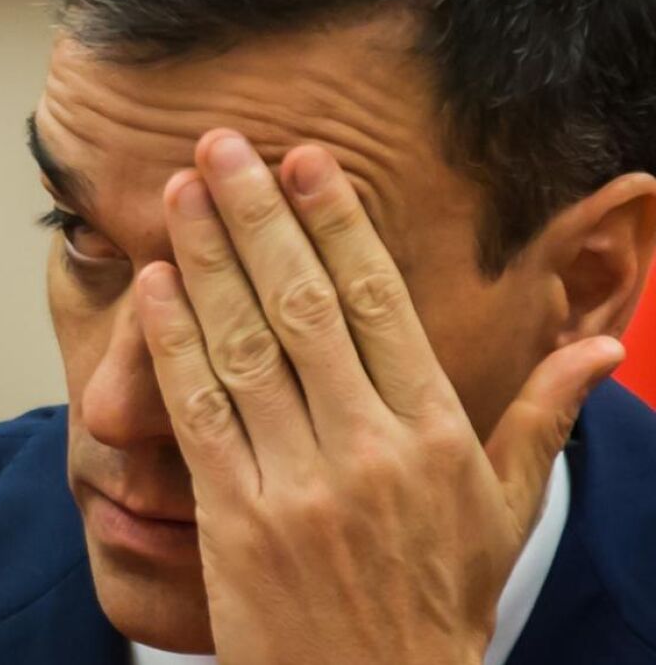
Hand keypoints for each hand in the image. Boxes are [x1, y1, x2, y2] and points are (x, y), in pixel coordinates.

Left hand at [134, 130, 623, 664]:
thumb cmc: (436, 605)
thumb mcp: (504, 516)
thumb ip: (542, 423)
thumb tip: (599, 350)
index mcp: (436, 434)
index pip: (381, 302)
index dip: (337, 223)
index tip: (306, 162)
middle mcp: (367, 447)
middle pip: (304, 304)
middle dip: (258, 217)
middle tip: (223, 148)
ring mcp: (297, 482)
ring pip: (245, 345)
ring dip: (207, 261)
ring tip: (181, 195)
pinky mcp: (236, 519)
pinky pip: (200, 414)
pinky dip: (173, 344)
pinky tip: (154, 287)